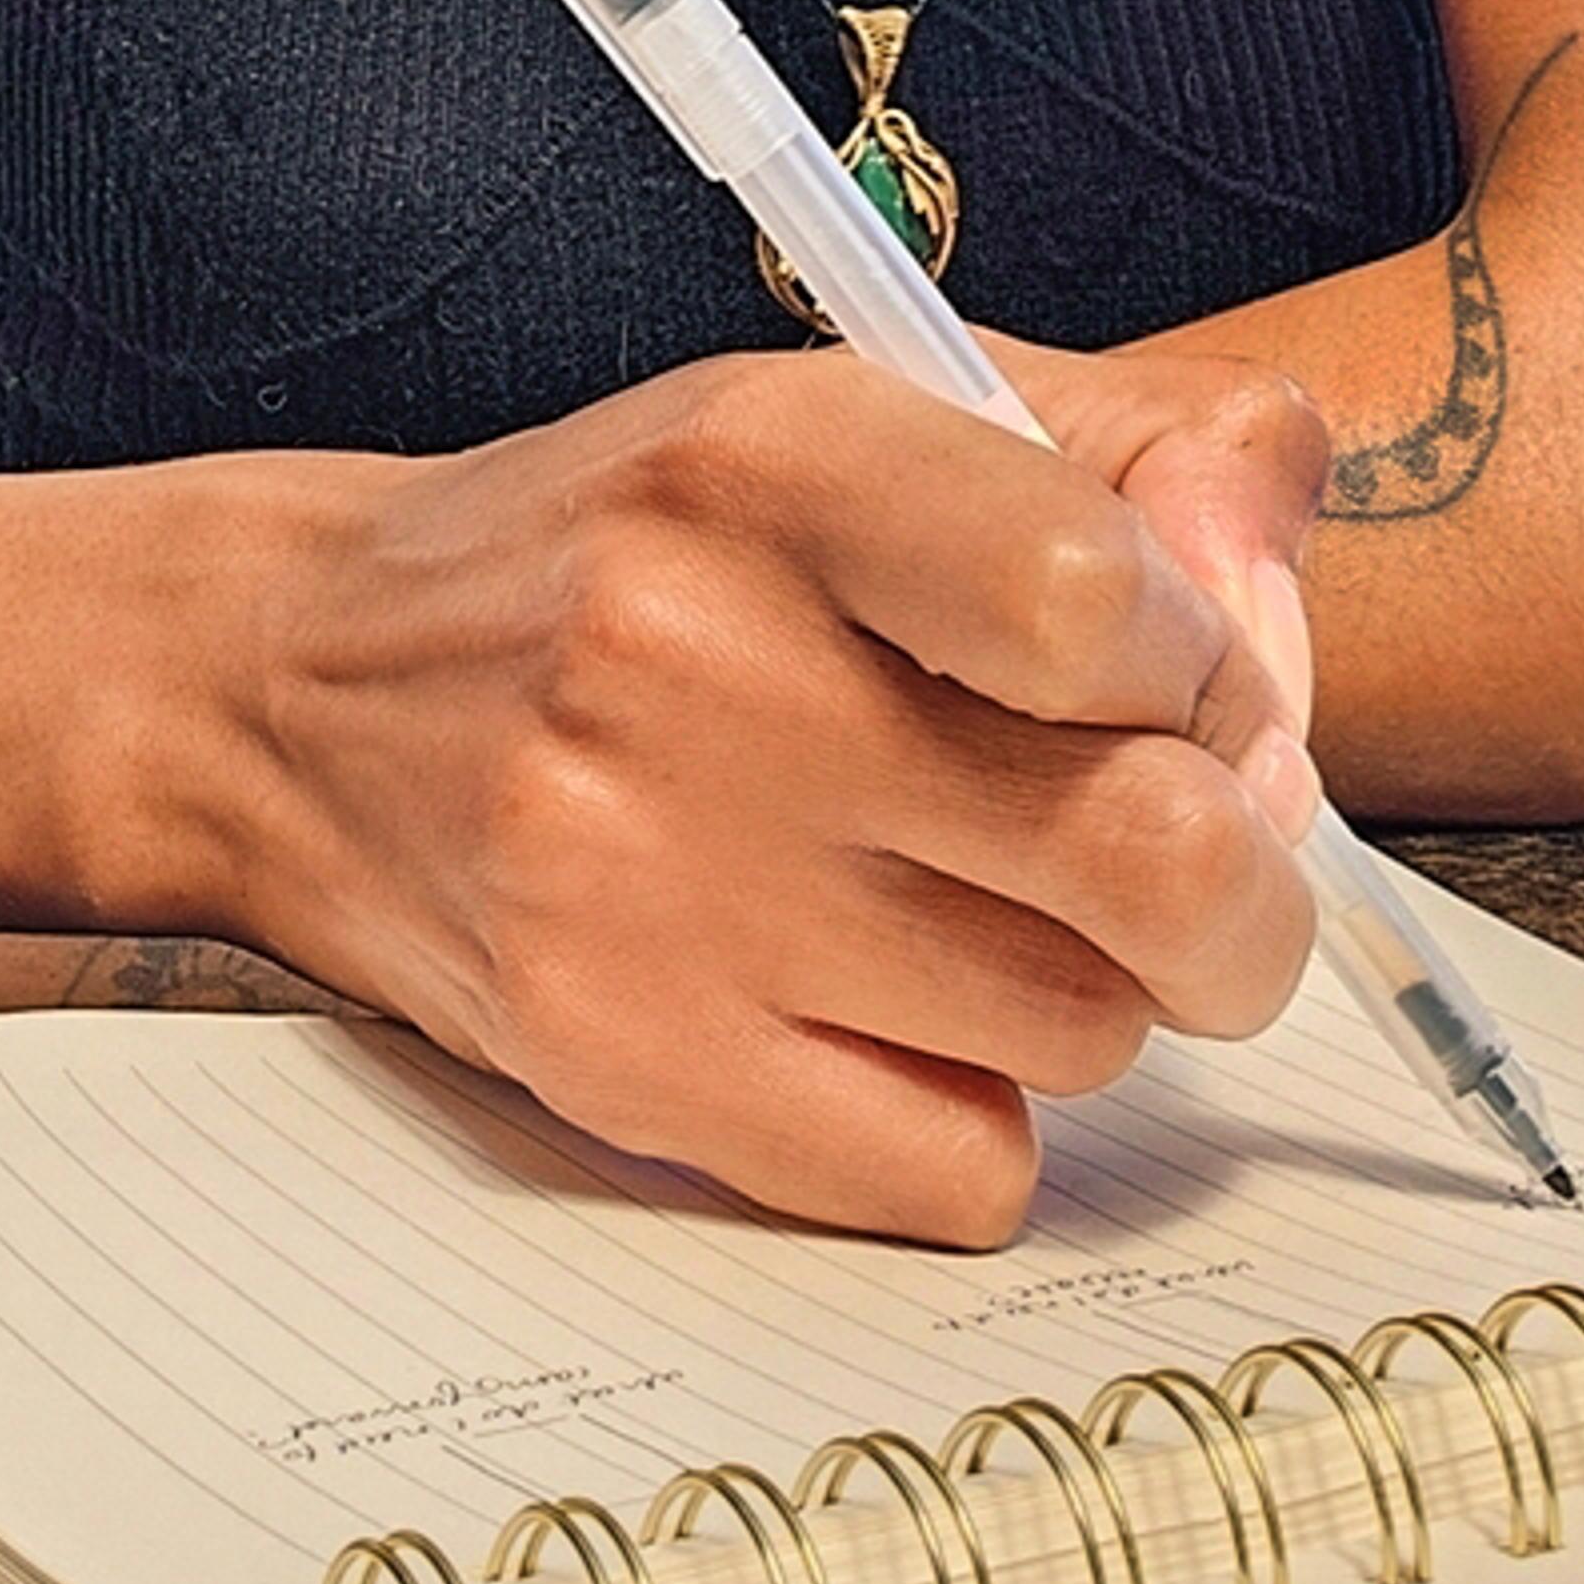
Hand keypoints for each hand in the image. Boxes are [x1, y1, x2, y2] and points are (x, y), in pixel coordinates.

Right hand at [216, 342, 1324, 1244]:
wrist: (300, 690)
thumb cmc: (642, 549)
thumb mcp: (861, 410)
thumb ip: (1132, 452)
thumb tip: (1282, 578)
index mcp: (773, 457)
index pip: (1106, 599)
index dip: (1210, 654)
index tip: (1164, 666)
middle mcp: (697, 661)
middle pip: (1156, 855)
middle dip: (1242, 877)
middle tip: (1187, 848)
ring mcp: (650, 885)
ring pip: (1086, 1024)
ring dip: (1085, 979)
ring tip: (962, 893)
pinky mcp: (627, 1072)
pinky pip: (971, 1172)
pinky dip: (976, 1109)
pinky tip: (878, 1006)